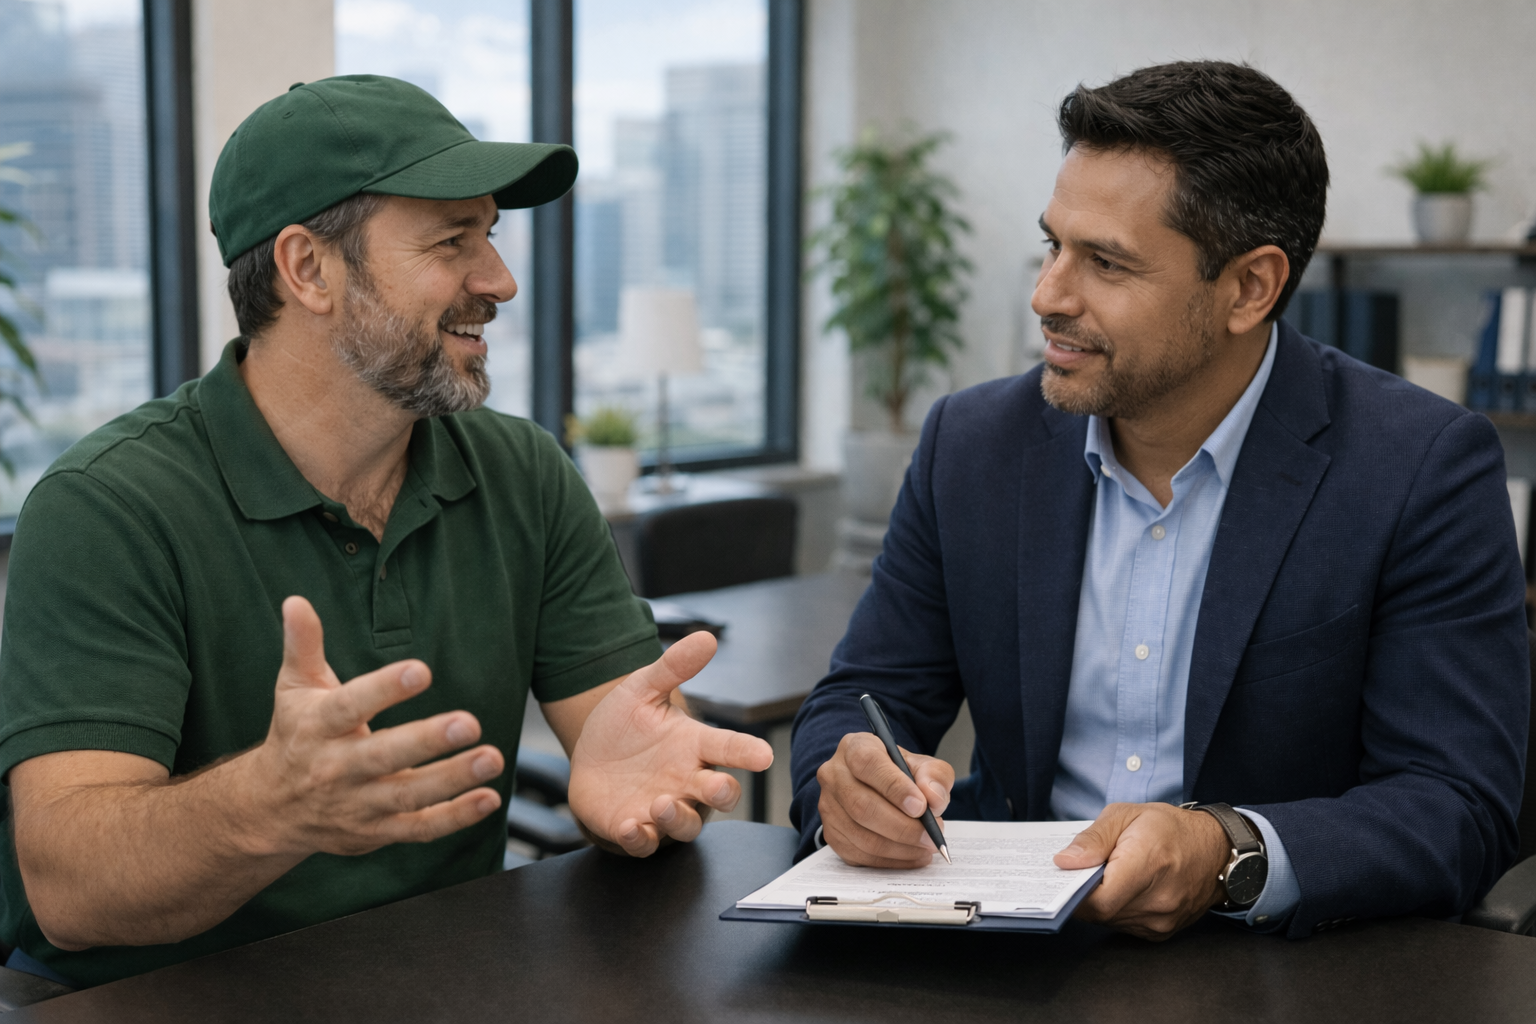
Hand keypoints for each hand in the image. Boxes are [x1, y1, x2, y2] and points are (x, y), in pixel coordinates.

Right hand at [246, 596, 505, 856]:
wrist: (270, 810)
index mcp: (317, 726)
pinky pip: (419, 829)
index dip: (384, 689)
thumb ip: (303, 645)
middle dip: (427, 741)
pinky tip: (489, 798)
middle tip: (470, 723)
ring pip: (407, 796)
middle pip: (383, 755)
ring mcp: (357, 805)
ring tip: (492, 758)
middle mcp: (335, 768)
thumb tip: (296, 601)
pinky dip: (455, 818)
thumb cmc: (295, 735)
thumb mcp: (293, 688)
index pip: (350, 706)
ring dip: (452, 780)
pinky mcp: (376, 833)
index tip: (420, 670)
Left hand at [566, 631, 772, 856]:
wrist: (588, 758)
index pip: (729, 748)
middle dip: (722, 794)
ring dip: (678, 818)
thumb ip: (673, 667)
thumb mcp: (642, 690)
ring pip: (686, 826)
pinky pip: (645, 843)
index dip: (747, 752)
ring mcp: (663, 809)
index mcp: (694, 746)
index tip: (763, 755)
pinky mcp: (635, 828)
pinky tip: (629, 826)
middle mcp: (686, 781)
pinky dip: (640, 838)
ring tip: (661, 803)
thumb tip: (706, 637)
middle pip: (720, 795)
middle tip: (716, 786)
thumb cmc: (625, 727)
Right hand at [816, 731, 954, 867]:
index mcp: (854, 747)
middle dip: (902, 827)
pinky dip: (891, 860)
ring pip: (861, 835)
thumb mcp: (923, 765)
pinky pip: (859, 855)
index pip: (868, 764)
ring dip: (899, 847)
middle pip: (861, 805)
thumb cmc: (899, 773)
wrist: (879, 786)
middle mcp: (834, 774)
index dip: (894, 787)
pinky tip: (913, 855)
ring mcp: (828, 806)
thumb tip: (933, 798)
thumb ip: (934, 775)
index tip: (920, 806)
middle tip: (931, 836)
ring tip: (926, 846)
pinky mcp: (831, 833)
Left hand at [1053, 802, 1228, 938]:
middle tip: (1075, 874)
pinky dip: (1114, 910)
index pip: (1098, 899)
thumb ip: (1093, 839)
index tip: (1061, 878)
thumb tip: (1064, 862)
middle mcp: (1157, 901)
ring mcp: (1161, 921)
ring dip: (1098, 902)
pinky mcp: (1161, 932)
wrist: (1215, 851)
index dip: (1073, 892)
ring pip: (1110, 921)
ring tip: (1098, 877)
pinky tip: (1116, 889)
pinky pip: (1124, 925)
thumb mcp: (1126, 815)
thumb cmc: (1170, 827)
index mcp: (1147, 865)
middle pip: (1100, 912)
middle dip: (1082, 894)